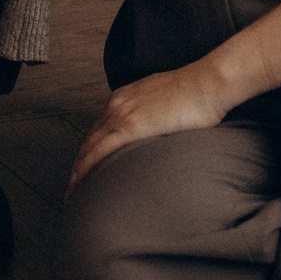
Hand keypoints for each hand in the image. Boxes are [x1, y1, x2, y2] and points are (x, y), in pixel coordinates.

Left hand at [67, 57, 234, 191]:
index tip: (86, 170)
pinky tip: (81, 185)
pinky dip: (86, 170)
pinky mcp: (130, 126)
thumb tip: (162, 136)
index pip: (99, 130)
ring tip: (72, 195)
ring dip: (77, 172)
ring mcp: (121, 113)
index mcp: (125, 98)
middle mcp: (117, 104)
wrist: (208, 84)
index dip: (90, 152)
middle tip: (72, 189)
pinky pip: (99, 152)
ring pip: (89, 148)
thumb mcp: (169, 105)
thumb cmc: (197, 96)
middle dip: (78, 165)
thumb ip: (158, 119)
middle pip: (89, 140)